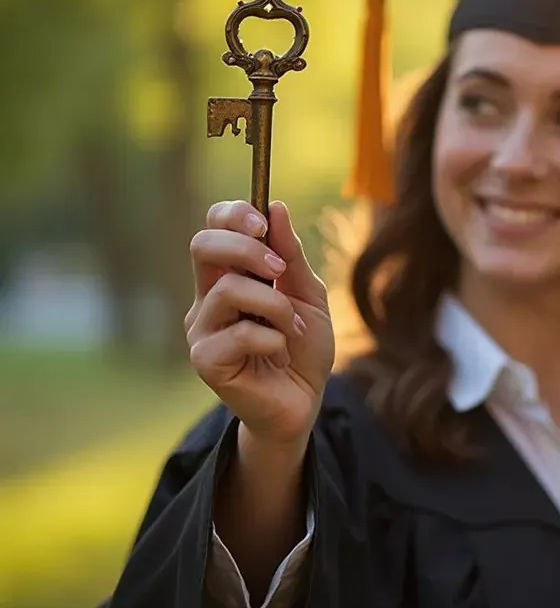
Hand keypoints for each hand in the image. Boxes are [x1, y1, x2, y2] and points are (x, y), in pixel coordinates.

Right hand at [185, 200, 334, 446]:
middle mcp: (207, 298)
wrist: (305, 400)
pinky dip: (274, 338)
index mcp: (228, 275)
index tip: (264, 223)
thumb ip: (292, 257)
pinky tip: (280, 353)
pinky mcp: (205, 360)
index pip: (212, 228)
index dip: (233, 215)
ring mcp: (202, 329)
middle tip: (280, 270)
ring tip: (292, 328)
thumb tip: (276, 207)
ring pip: (229, 289)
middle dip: (246, 248)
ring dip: (276, 305)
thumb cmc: (303, 346)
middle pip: (203, 246)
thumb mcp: (308, 295)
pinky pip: (240, 333)